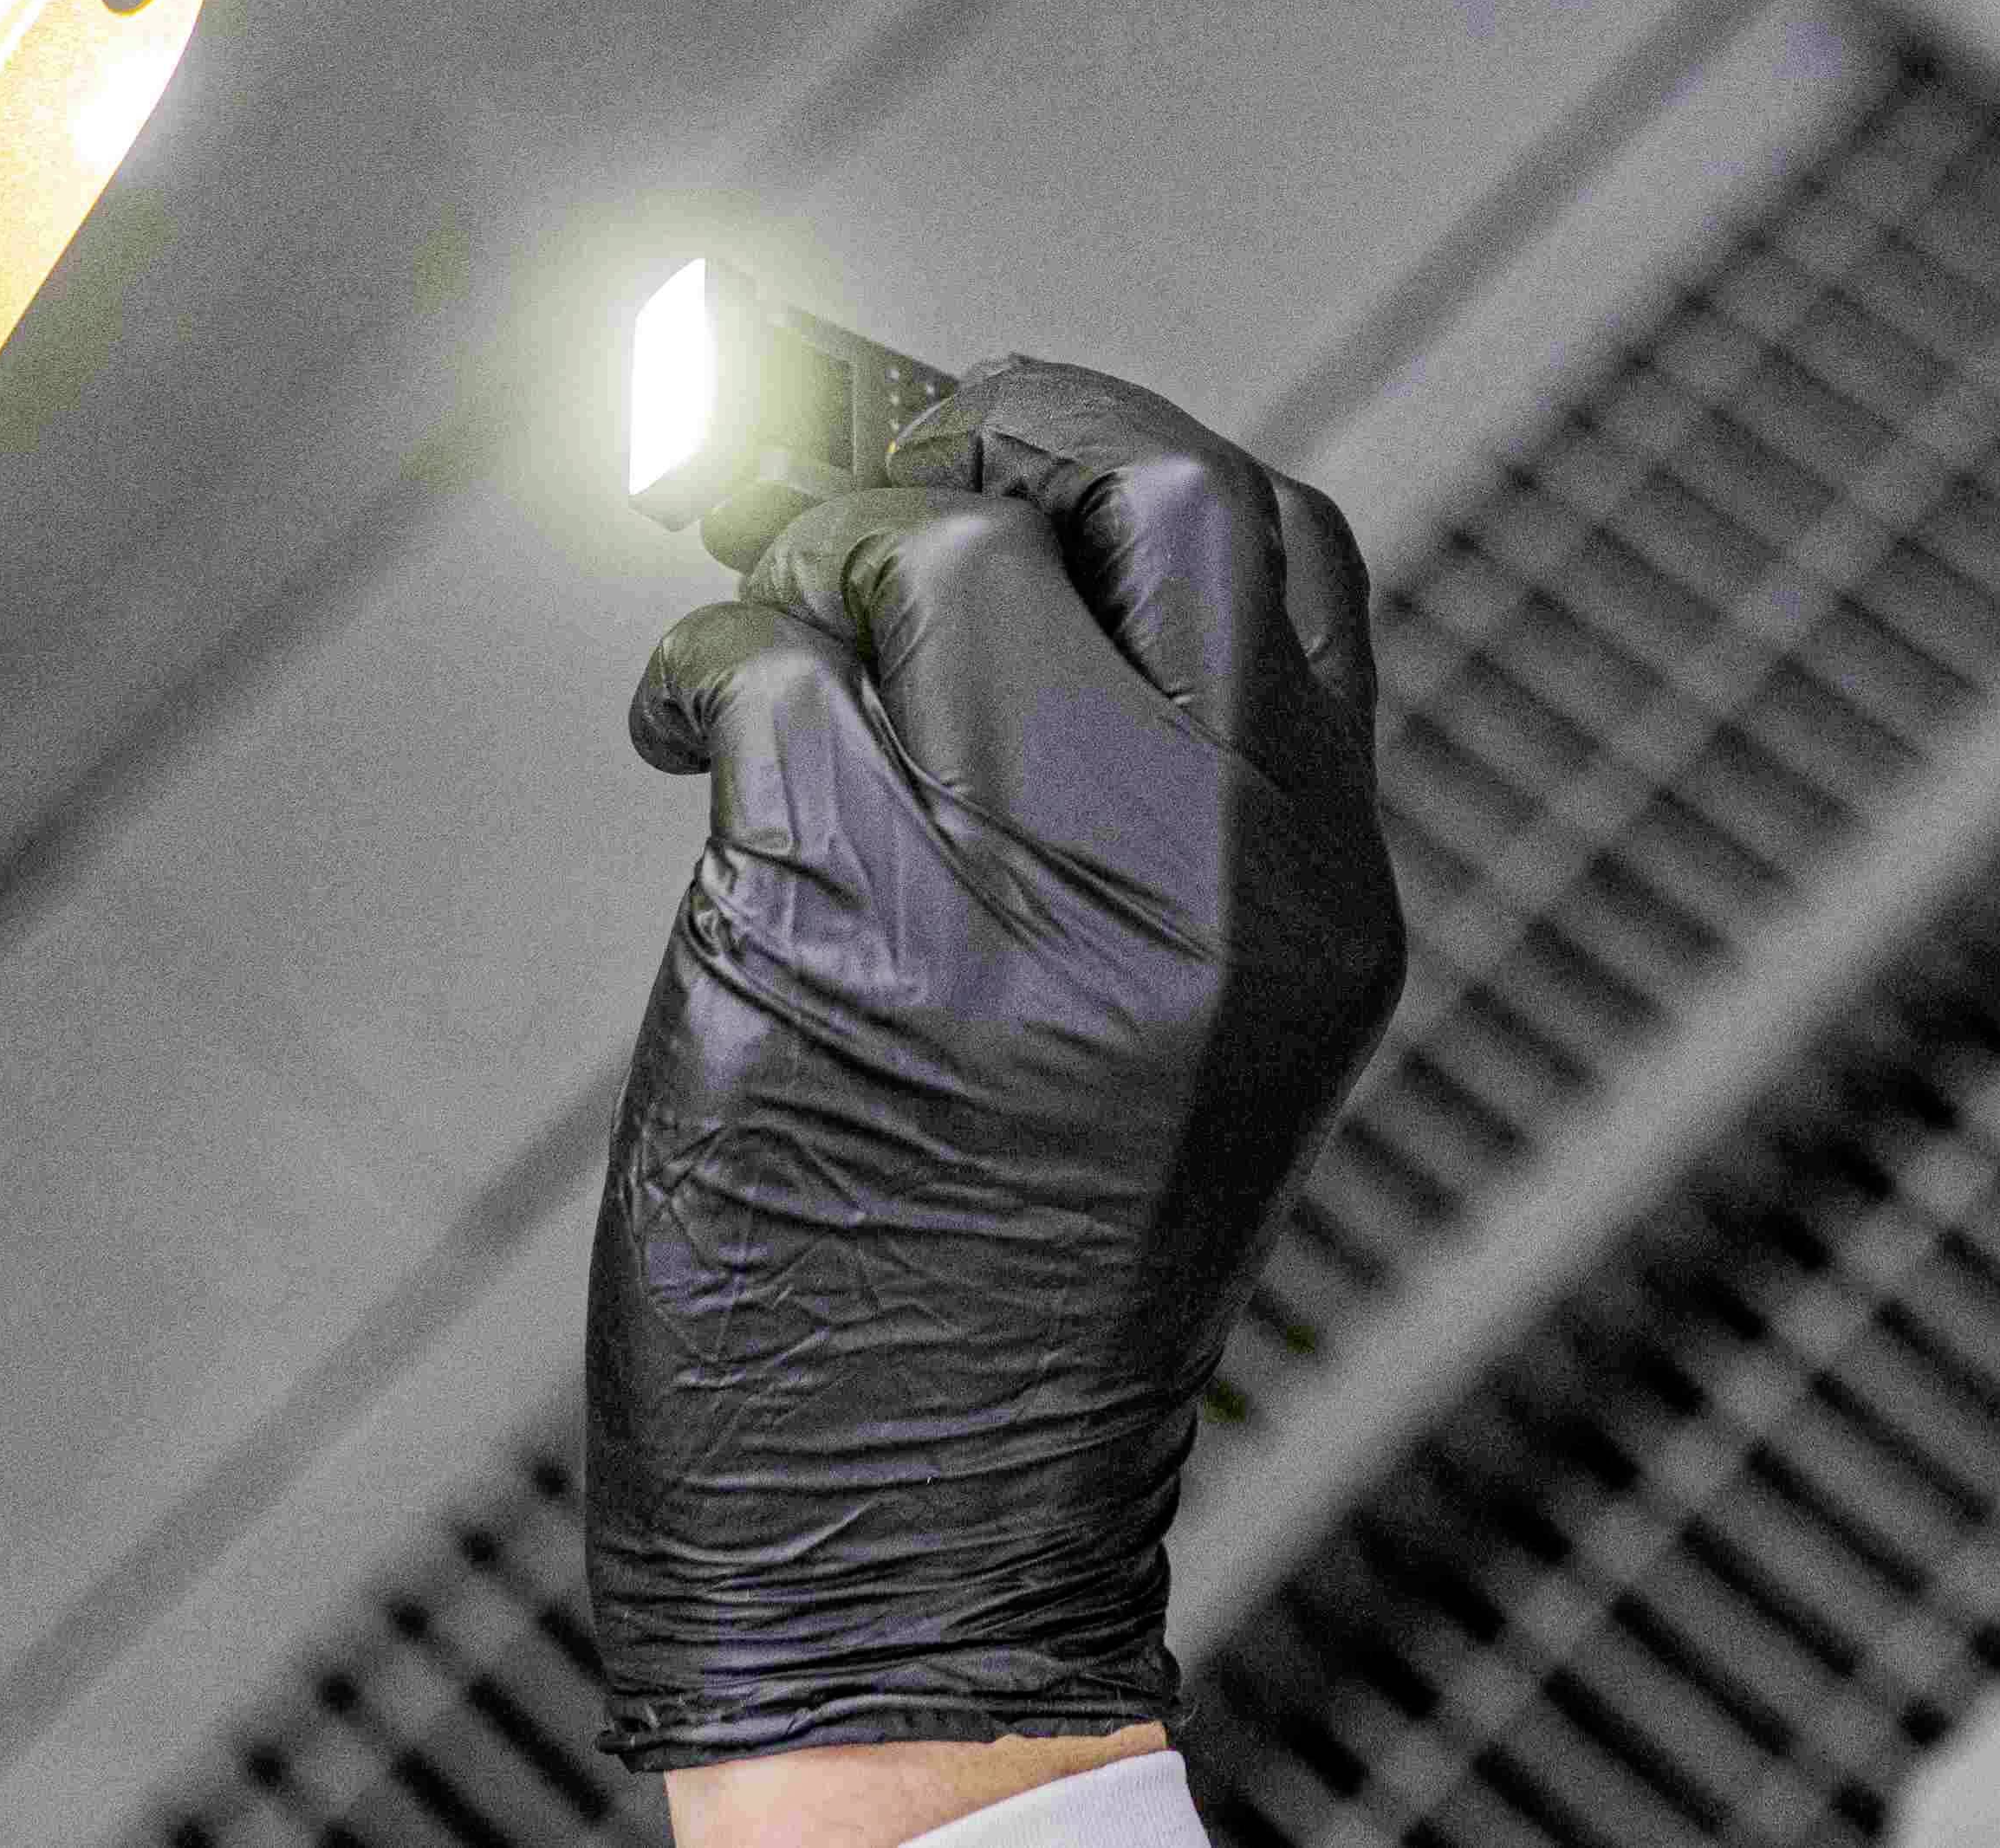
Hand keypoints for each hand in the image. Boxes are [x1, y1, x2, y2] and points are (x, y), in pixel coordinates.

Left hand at [584, 361, 1404, 1773]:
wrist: (928, 1573)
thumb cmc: (1023, 1303)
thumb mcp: (1188, 1040)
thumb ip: (1154, 811)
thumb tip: (992, 547)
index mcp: (1319, 896)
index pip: (1285, 552)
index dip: (1130, 450)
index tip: (1007, 430)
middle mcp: (1209, 877)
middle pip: (1147, 491)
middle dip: (983, 426)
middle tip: (857, 458)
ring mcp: (1029, 900)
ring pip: (930, 556)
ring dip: (802, 557)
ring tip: (747, 634)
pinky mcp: (838, 934)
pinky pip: (761, 678)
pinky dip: (698, 668)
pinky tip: (680, 734)